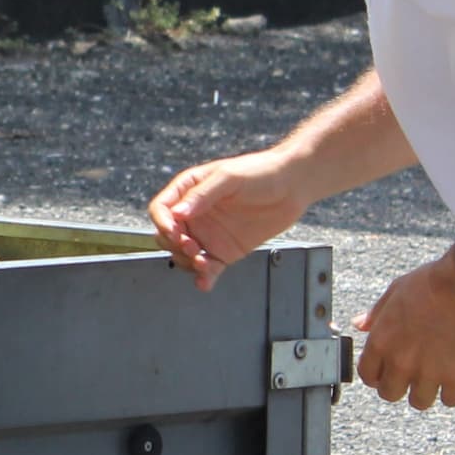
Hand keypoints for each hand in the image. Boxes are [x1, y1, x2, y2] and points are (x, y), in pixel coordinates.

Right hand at [148, 148, 306, 290]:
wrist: (292, 186)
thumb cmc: (261, 172)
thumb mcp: (229, 177)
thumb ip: (202, 195)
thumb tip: (177, 213)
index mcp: (189, 191)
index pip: (161, 209)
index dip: (162, 222)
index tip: (175, 232)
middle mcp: (195, 215)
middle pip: (166, 236)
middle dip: (175, 245)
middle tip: (193, 246)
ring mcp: (208, 235)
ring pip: (182, 256)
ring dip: (187, 263)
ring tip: (204, 263)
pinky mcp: (224, 252)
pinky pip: (207, 269)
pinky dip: (203, 277)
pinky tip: (205, 282)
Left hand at [353, 255, 454, 411]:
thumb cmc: (430, 283)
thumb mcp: (394, 292)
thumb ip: (376, 314)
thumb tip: (359, 325)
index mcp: (381, 342)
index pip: (368, 376)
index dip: (377, 374)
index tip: (387, 369)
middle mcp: (400, 362)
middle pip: (390, 394)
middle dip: (399, 385)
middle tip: (411, 373)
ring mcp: (429, 372)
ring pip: (418, 402)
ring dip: (425, 391)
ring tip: (434, 376)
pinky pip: (449, 400)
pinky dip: (452, 392)